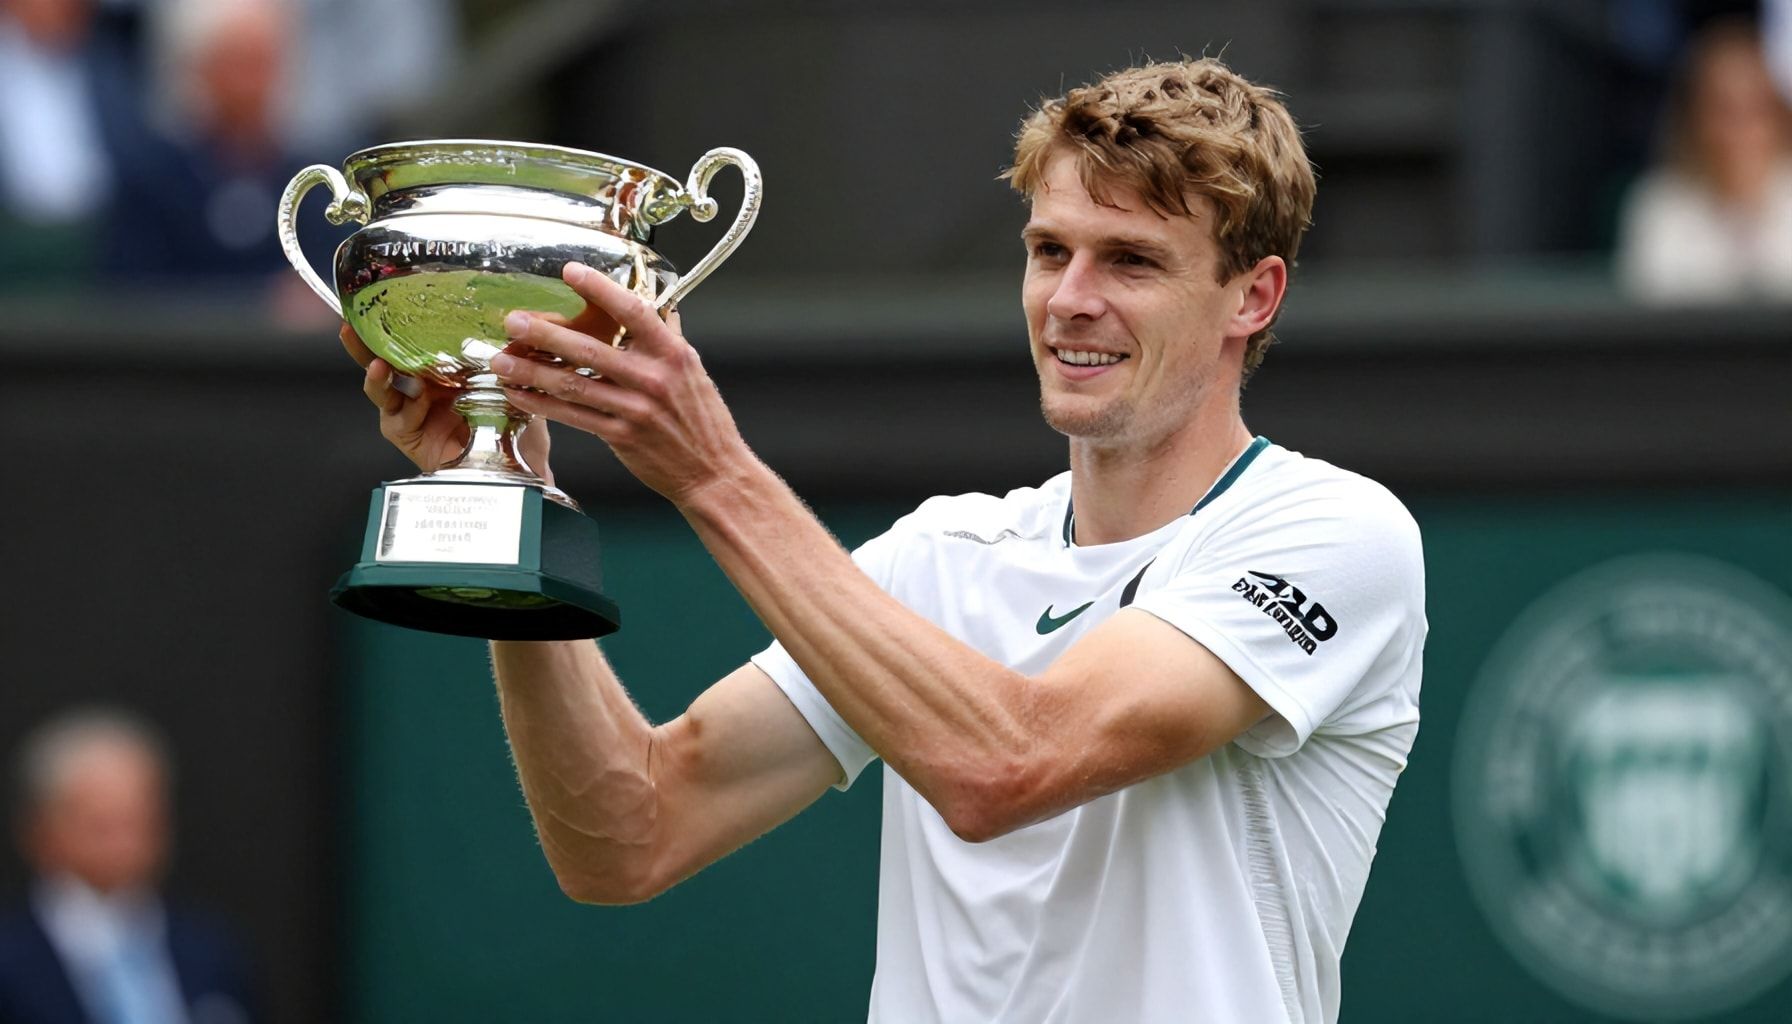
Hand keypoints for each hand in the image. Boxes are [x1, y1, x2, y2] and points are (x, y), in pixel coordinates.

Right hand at [339, 323, 553, 479]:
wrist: (517, 466)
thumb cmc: (517, 426)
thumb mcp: (514, 385)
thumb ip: (508, 362)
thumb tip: (512, 332)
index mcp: (443, 370)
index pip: (411, 342)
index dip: (392, 325)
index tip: (378, 304)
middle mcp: (421, 386)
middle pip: (383, 360)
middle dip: (363, 344)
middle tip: (352, 327)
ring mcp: (411, 410)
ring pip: (381, 388)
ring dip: (376, 376)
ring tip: (377, 365)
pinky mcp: (407, 435)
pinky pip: (397, 418)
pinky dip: (406, 408)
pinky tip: (418, 400)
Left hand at [490, 262, 752, 505]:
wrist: (713, 472)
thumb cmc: (704, 423)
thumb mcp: (695, 371)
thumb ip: (669, 339)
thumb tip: (656, 309)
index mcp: (673, 354)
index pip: (633, 311)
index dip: (600, 289)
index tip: (571, 272)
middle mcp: (653, 378)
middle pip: (590, 349)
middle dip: (546, 334)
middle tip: (515, 322)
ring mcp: (635, 409)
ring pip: (573, 385)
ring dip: (532, 372)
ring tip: (502, 360)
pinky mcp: (621, 436)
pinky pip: (573, 416)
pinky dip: (542, 405)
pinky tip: (520, 394)